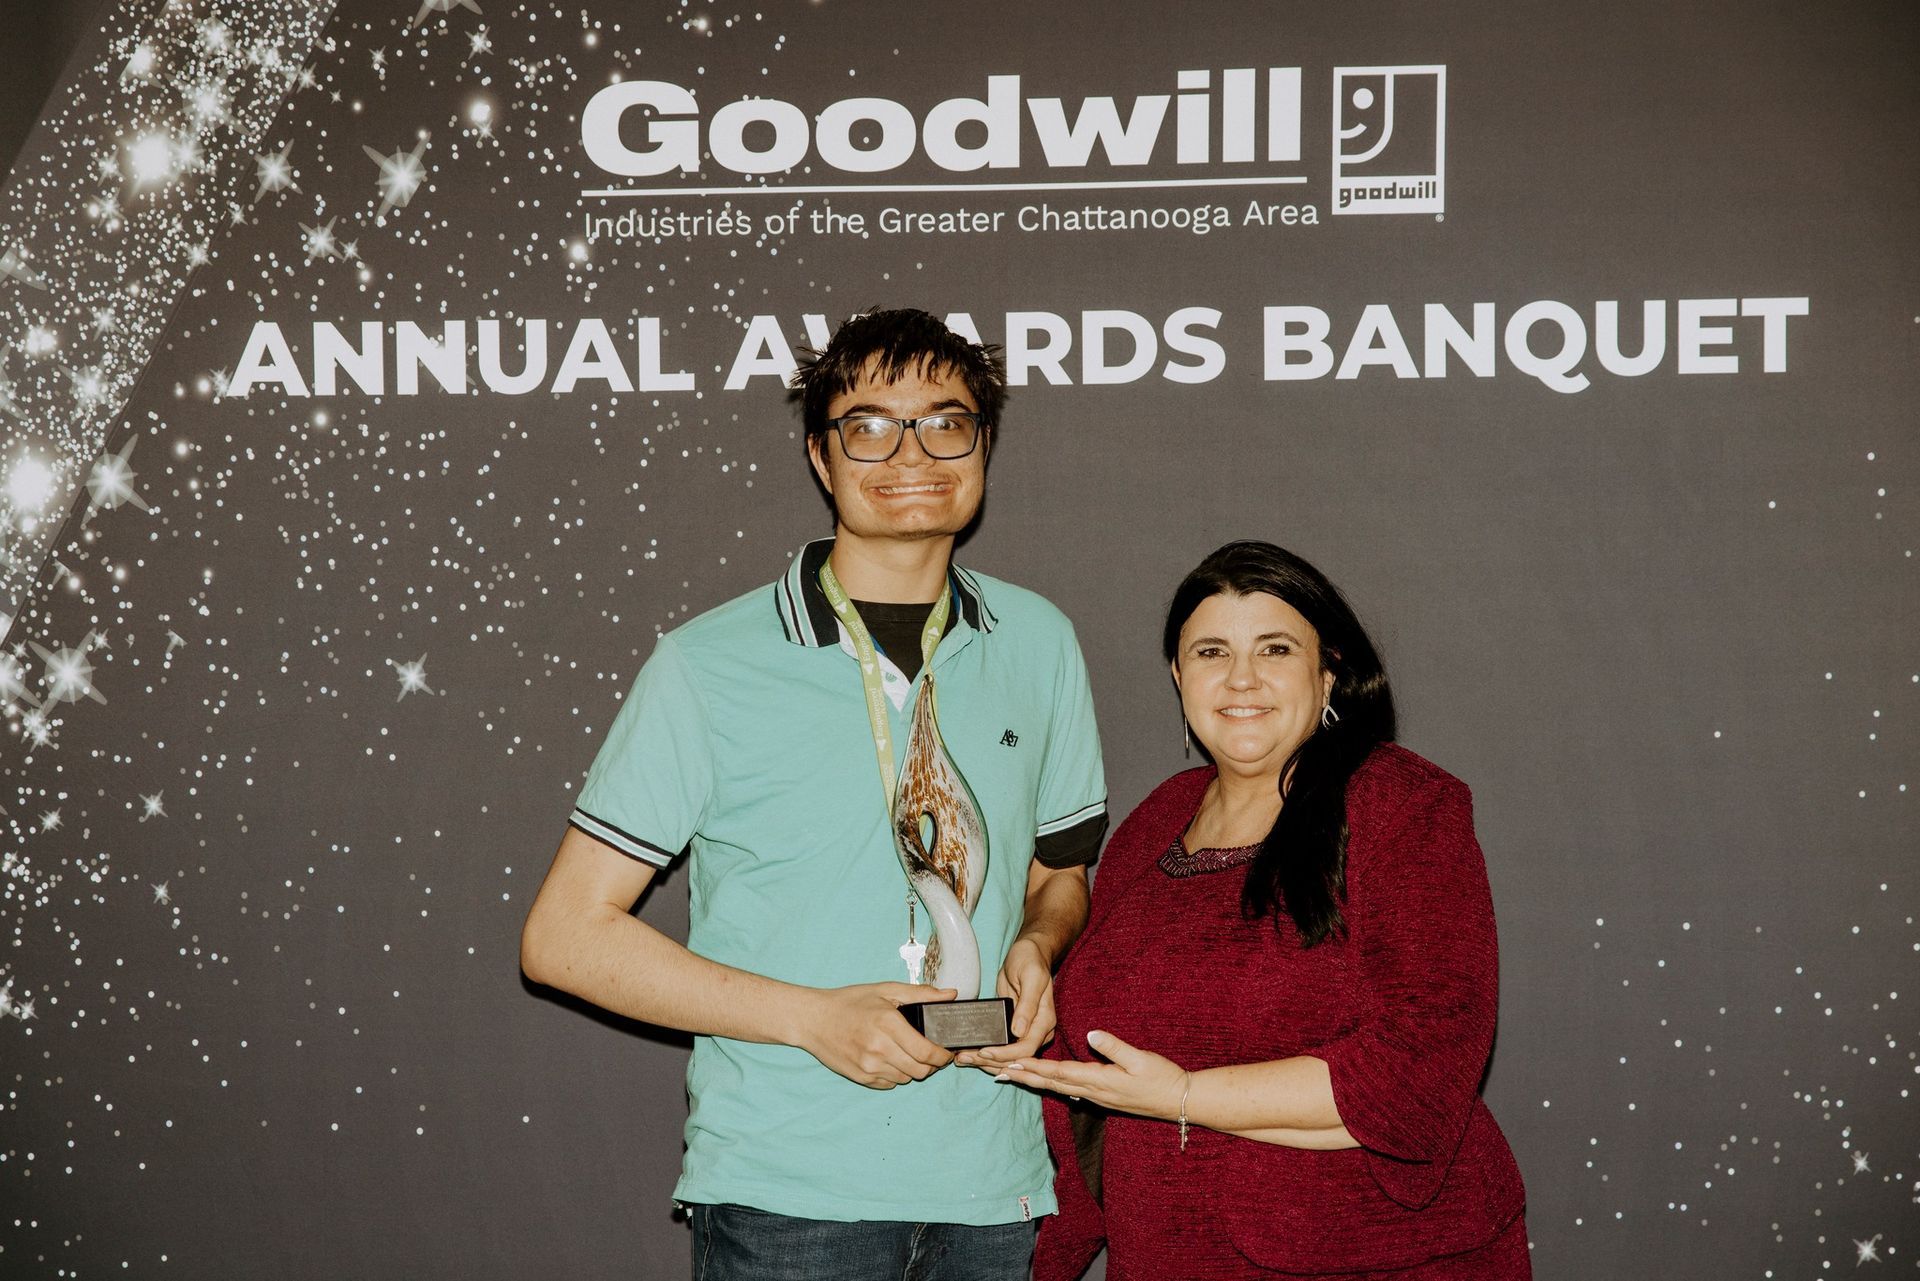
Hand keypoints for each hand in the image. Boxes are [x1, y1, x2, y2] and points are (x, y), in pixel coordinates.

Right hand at [796, 983, 955, 1088]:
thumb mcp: (885, 990)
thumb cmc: (850, 1002)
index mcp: (888, 1024)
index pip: (927, 1052)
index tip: (947, 1051)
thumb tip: (950, 995)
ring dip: (914, 1069)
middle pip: (921, 1070)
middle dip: (932, 1064)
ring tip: (908, 1053)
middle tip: (931, 1052)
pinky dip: (896, 1074)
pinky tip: (889, 1058)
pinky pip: (890, 1083)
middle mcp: (879, 1049)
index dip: (943, 1056)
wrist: (813, 1019)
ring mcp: (869, 1067)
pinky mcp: (861, 1078)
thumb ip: (920, 994)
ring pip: (907, 1078)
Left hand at [956, 937, 1055, 1070]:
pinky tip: (968, 1052)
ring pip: (1006, 1057)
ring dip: (985, 1061)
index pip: (1027, 1048)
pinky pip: (1001, 1046)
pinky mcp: (1012, 1029)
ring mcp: (1024, 1032)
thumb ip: (1027, 1004)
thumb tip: (1019, 1031)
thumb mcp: (1031, 978)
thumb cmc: (1031, 961)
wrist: (1029, 954)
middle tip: (964, 1058)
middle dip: (990, 1061)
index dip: (1006, 1055)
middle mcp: (1036, 1031)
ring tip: (961, 1058)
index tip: (985, 1052)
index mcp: (1044, 1021)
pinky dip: (985, 1052)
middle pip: (1015, 1058)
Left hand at [991, 1029, 1186, 1121]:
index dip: (1029, 1066)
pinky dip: (1043, 1082)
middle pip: (1044, 1082)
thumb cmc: (1161, 1078)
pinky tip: (1033, 1080)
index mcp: (1096, 1080)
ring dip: (1025, 1079)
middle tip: (988, 1068)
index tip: (1005, 1061)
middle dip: (1015, 1074)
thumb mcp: (1140, 1059)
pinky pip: (1062, 1088)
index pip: (1055, 1072)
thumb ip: (1114, 1047)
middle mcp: (1088, 1090)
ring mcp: (1092, 1094)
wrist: (1178, 1100)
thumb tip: (1091, 1033)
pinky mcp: (1096, 1094)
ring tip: (1000, 1073)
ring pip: (1050, 1086)